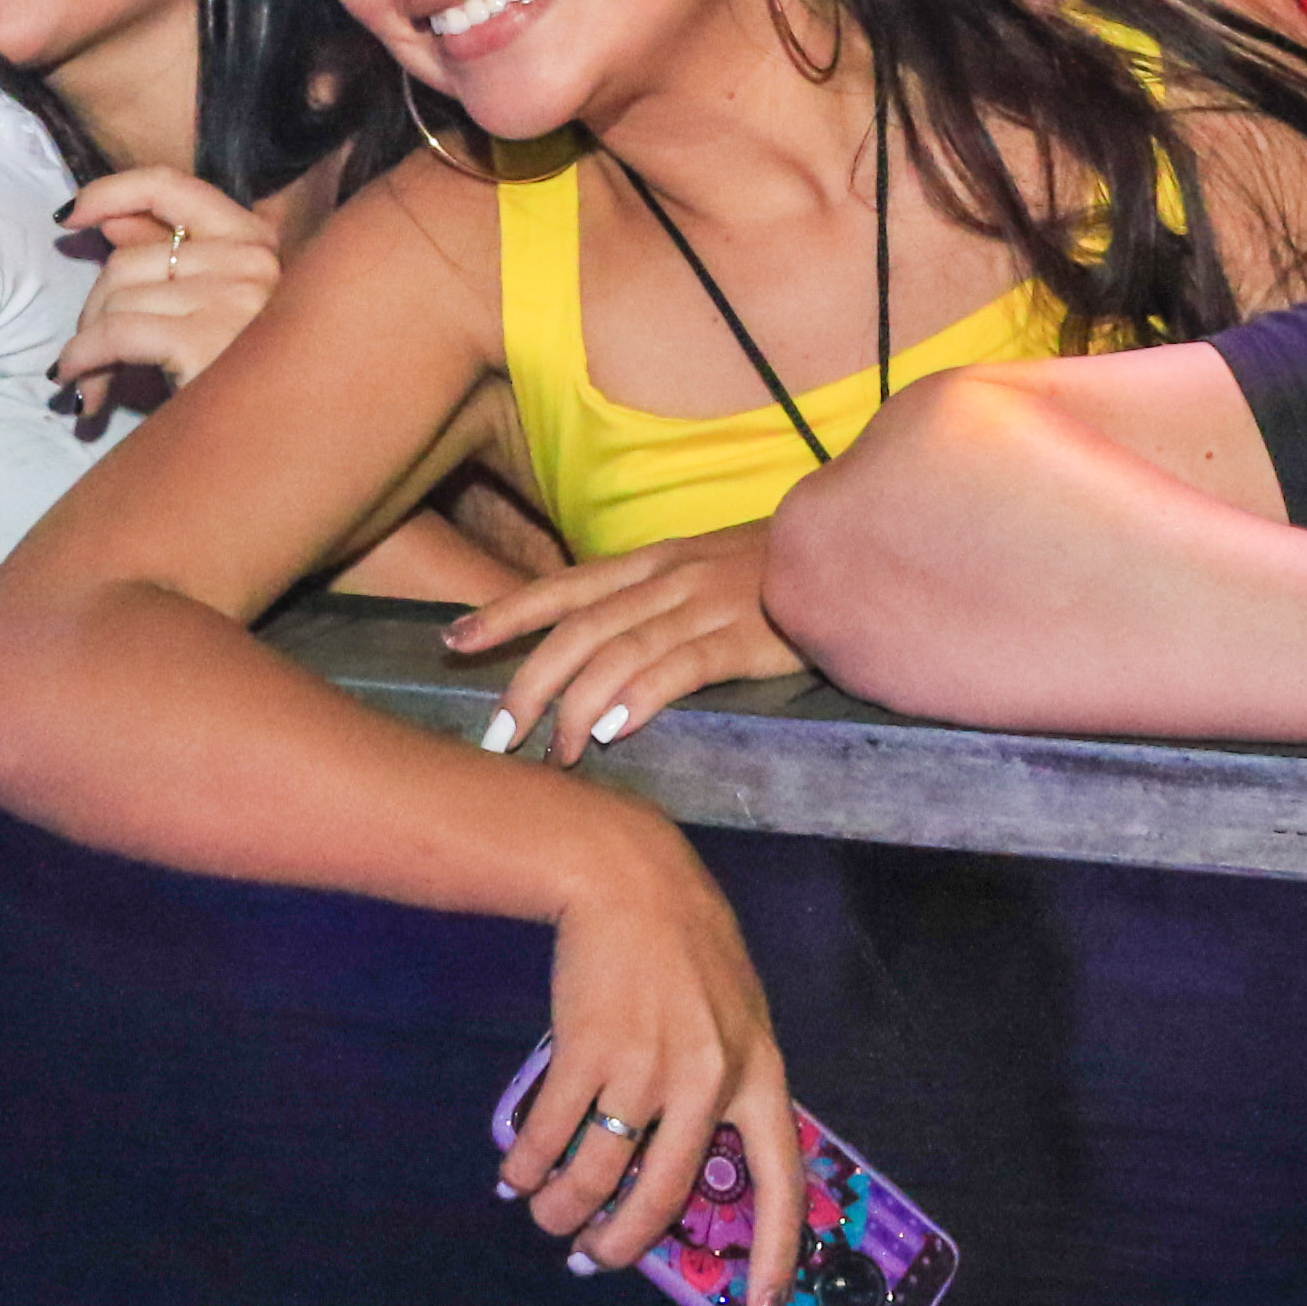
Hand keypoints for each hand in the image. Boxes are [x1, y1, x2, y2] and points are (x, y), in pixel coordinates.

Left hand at [47, 168, 281, 420]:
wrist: (278, 459)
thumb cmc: (241, 385)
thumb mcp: (209, 311)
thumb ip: (167, 260)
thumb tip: (110, 222)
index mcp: (257, 241)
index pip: (170, 186)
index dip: (110, 191)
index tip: (68, 217)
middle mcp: (253, 259)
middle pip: (128, 260)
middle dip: (93, 310)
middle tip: (85, 356)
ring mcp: (236, 296)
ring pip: (117, 300)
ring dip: (87, 348)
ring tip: (91, 387)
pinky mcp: (207, 339)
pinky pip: (114, 334)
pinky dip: (83, 360)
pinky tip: (81, 390)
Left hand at [441, 519, 801, 764]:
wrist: (854, 550)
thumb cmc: (776, 573)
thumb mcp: (703, 572)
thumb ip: (651, 603)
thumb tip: (595, 650)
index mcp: (651, 562)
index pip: (562, 587)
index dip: (504, 612)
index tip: (452, 641)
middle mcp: (667, 578)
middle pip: (577, 629)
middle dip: (527, 684)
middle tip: (496, 737)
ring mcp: (705, 605)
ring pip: (617, 652)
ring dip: (575, 708)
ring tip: (552, 755)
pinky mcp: (745, 636)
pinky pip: (679, 667)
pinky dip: (639, 698)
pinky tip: (612, 732)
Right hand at [503, 816, 804, 1305]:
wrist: (631, 879)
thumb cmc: (689, 950)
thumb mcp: (736, 1017)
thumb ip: (726, 1087)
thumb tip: (688, 1170)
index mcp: (758, 1074)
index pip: (780, 1180)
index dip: (773, 1252)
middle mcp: (708, 1080)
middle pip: (663, 1197)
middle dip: (621, 1243)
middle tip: (592, 1257)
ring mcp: (647, 1066)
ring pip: (597, 1174)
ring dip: (561, 1209)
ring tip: (543, 1214)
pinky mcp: (588, 1049)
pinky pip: (552, 1133)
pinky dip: (525, 1163)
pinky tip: (513, 1171)